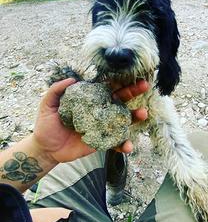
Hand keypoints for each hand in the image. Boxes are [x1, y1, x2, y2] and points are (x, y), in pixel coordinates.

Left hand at [33, 79, 148, 162]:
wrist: (46, 148)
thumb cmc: (48, 124)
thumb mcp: (48, 105)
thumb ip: (57, 91)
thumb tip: (72, 79)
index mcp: (90, 100)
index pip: (106, 88)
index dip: (117, 80)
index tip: (130, 73)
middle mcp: (100, 111)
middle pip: (119, 99)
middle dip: (133, 92)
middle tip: (145, 85)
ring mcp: (103, 126)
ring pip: (123, 119)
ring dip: (135, 116)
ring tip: (143, 113)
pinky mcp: (102, 141)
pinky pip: (116, 142)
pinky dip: (123, 144)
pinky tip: (128, 146)